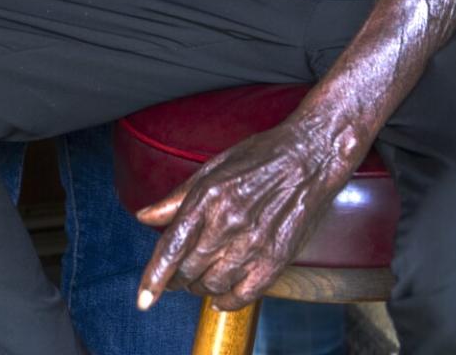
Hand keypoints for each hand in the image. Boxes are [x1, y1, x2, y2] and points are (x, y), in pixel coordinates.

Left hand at [135, 117, 352, 312]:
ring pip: (212, 285)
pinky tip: (222, 296)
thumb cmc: (262, 155)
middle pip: (189, 270)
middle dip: (178, 278)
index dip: (154, 277)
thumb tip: (145, 216)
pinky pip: (244, 294)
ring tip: (202, 277)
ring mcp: (253, 243)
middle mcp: (228, 222)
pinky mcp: (276, 258)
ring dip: (201, 287)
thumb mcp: (214, 167)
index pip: (171, 246)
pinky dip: (228, 301)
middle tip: (179, 274)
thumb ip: (178, 197)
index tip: (143, 300)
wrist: (311, 156)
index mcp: (209, 196)